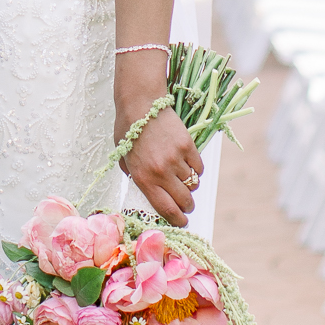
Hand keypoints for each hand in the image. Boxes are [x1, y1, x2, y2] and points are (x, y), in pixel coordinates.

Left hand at [119, 99, 202, 227]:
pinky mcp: (187, 145)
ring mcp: (176, 158)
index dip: (177, 220)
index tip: (182, 222)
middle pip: (184, 201)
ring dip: (190, 185)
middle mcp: (161, 172)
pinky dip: (195, 168)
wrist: (140, 103)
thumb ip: (136, 177)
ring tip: (183, 178)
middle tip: (185, 203)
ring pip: (193, 184)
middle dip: (187, 206)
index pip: (166, 209)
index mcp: (144, 178)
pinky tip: (188, 163)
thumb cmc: (128, 130)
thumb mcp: (125, 159)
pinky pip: (198, 167)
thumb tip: (148, 191)